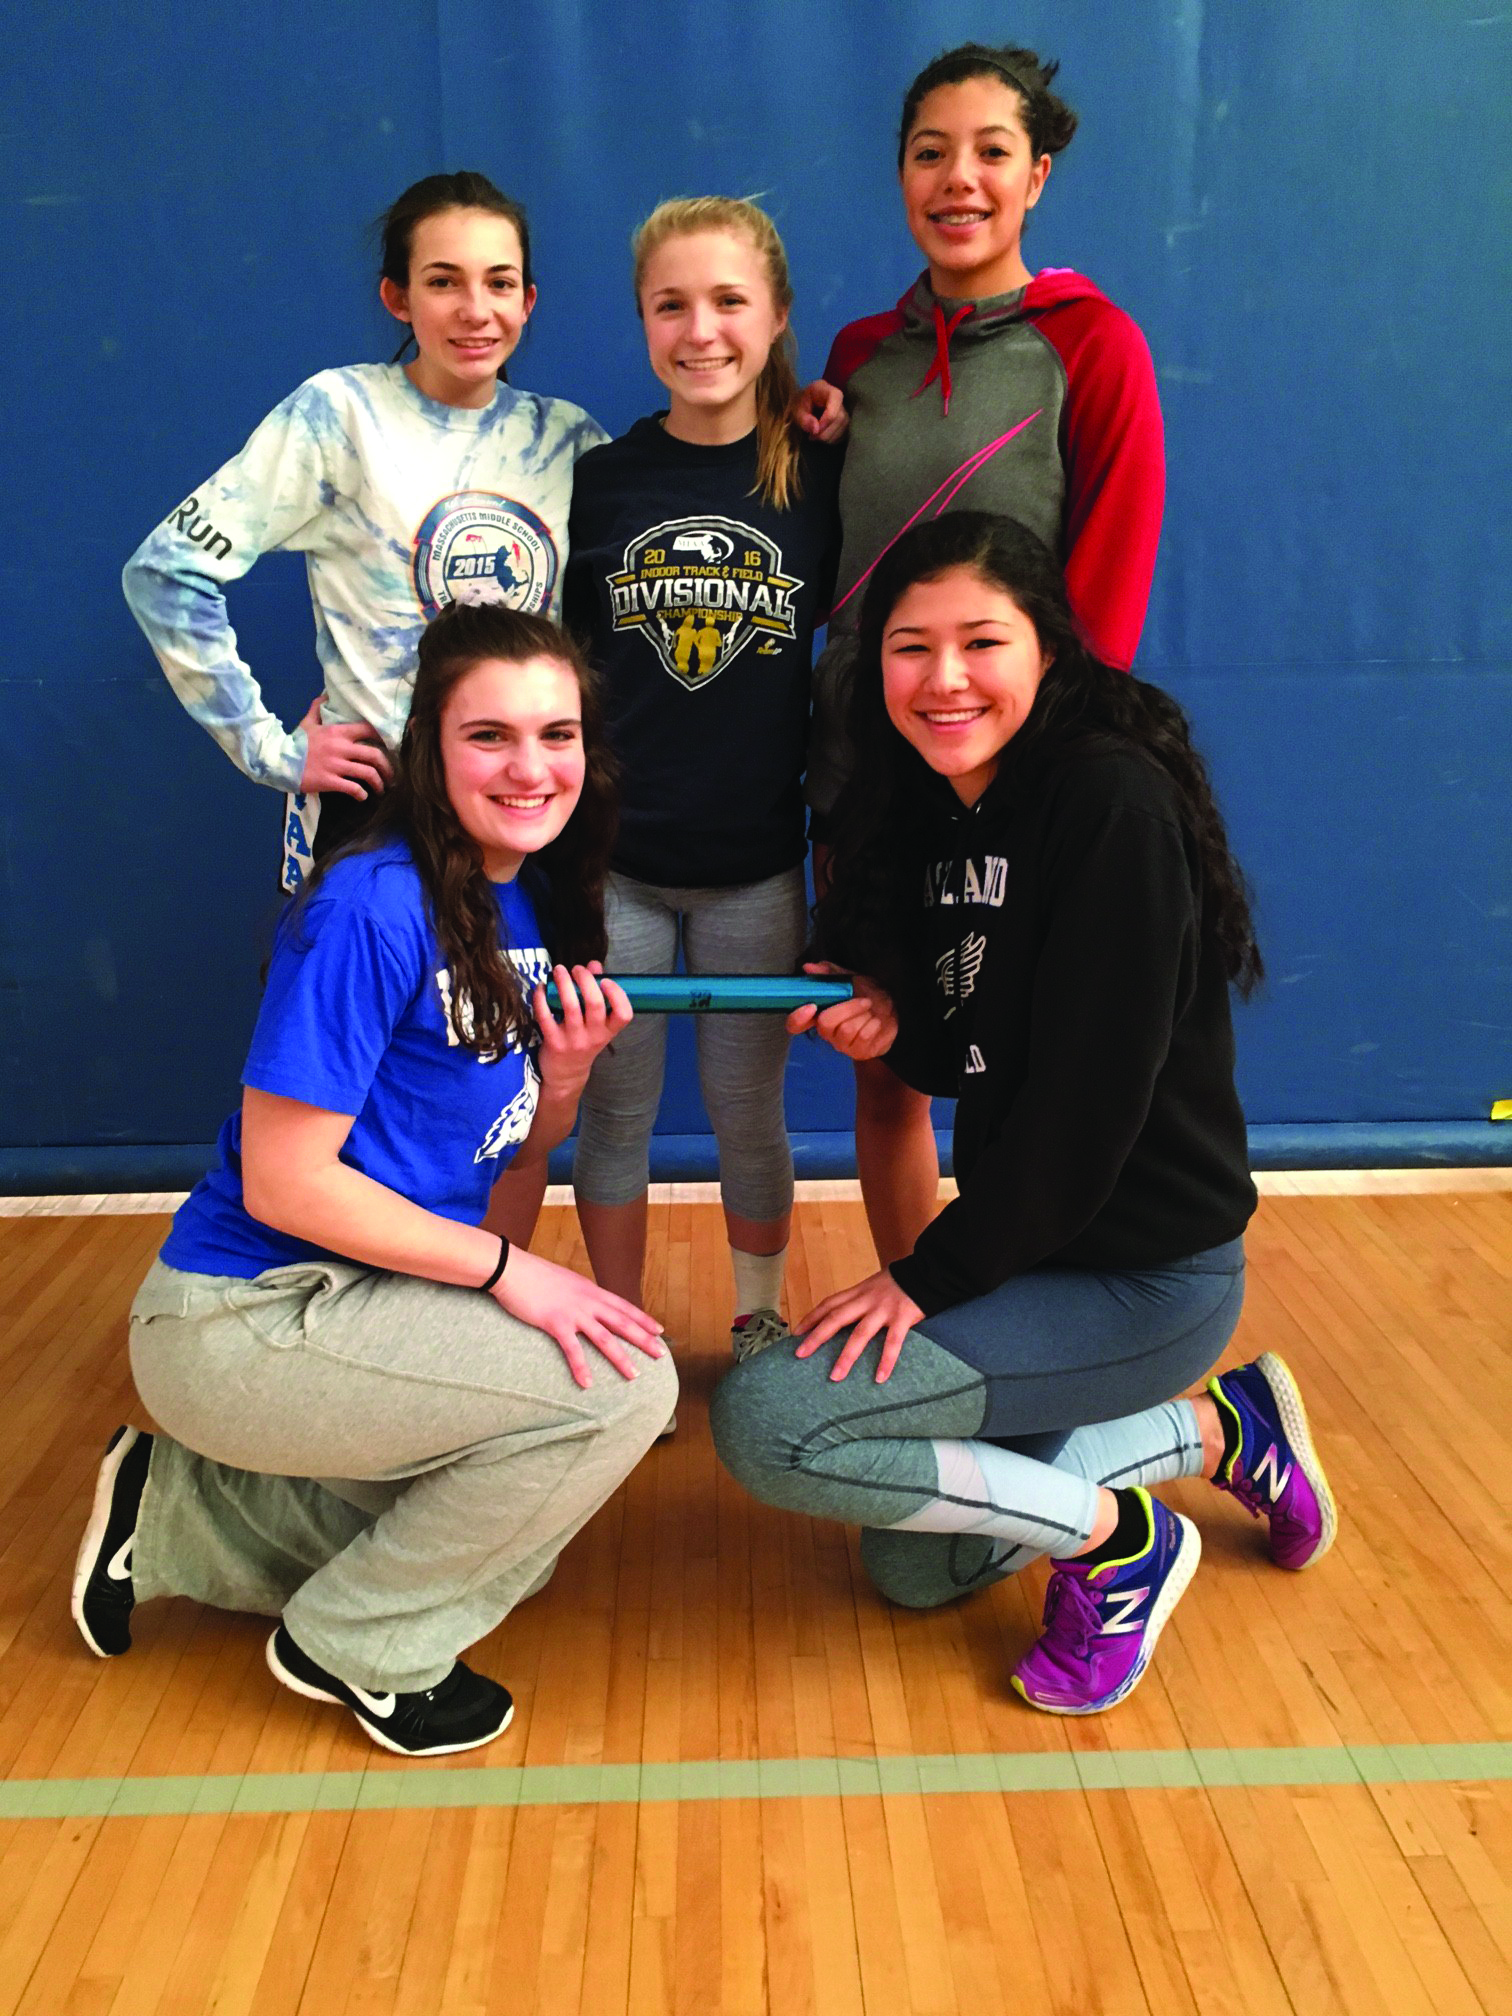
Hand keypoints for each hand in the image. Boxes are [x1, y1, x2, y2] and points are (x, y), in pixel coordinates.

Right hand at [297, 696, 393, 799]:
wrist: (277, 761)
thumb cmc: (294, 743)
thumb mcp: (307, 724)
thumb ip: (318, 709)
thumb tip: (325, 695)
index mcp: (337, 732)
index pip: (368, 730)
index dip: (384, 738)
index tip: (391, 747)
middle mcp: (340, 748)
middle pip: (374, 755)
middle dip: (387, 767)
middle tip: (391, 776)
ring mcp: (336, 765)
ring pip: (367, 773)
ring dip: (378, 783)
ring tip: (380, 789)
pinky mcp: (330, 781)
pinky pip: (353, 788)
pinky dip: (361, 794)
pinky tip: (363, 797)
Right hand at [493, 1244, 664, 1387]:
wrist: (511, 1268)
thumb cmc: (534, 1275)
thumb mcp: (565, 1281)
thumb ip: (579, 1293)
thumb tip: (587, 1302)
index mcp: (591, 1290)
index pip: (624, 1306)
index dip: (643, 1319)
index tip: (660, 1330)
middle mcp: (588, 1300)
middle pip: (622, 1322)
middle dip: (643, 1339)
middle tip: (661, 1354)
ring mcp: (573, 1312)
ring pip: (604, 1338)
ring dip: (620, 1358)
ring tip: (634, 1375)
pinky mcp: (555, 1322)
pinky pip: (572, 1349)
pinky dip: (581, 1367)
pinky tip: (588, 1383)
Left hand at [532, 962, 631, 1092]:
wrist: (566, 1074)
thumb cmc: (584, 1041)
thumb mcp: (597, 1024)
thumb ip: (598, 993)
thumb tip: (594, 965)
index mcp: (608, 1031)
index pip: (624, 1014)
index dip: (617, 994)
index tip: (605, 981)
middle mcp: (593, 1036)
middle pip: (595, 1003)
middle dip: (585, 979)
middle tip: (577, 969)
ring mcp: (573, 1040)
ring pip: (570, 1006)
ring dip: (564, 983)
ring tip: (559, 971)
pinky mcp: (553, 1042)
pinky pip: (545, 1016)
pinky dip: (541, 998)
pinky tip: (541, 988)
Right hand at [787, 962, 896, 1060]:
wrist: (896, 1009)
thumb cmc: (868, 993)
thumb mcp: (851, 978)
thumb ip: (829, 973)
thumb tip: (809, 967)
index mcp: (819, 1014)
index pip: (795, 1024)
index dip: (797, 1018)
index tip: (811, 1006)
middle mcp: (827, 1032)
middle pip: (825, 1024)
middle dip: (848, 1008)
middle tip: (865, 1001)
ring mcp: (842, 1044)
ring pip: (846, 1030)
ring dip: (864, 1015)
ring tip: (872, 1011)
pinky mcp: (859, 1052)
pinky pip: (863, 1037)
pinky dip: (874, 1024)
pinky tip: (877, 1023)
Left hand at [792, 378, 848, 442]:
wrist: (803, 403)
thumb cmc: (800, 404)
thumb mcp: (796, 410)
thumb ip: (804, 419)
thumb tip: (816, 430)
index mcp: (828, 390)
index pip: (835, 404)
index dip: (826, 421)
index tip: (814, 431)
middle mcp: (840, 399)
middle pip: (840, 418)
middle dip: (826, 432)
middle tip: (811, 437)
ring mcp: (845, 410)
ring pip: (844, 428)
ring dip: (828, 437)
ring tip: (815, 437)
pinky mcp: (846, 422)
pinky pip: (844, 434)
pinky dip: (832, 440)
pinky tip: (822, 437)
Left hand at [795, 1268, 924, 1383]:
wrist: (929, 1270)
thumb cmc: (902, 1282)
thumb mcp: (875, 1285)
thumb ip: (862, 1299)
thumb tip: (847, 1314)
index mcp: (859, 1292)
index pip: (829, 1304)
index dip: (812, 1317)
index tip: (797, 1333)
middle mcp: (867, 1300)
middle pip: (836, 1318)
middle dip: (817, 1337)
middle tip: (800, 1355)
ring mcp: (884, 1310)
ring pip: (860, 1334)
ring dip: (846, 1357)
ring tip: (835, 1377)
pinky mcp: (903, 1318)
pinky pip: (892, 1343)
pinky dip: (886, 1361)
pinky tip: (879, 1378)